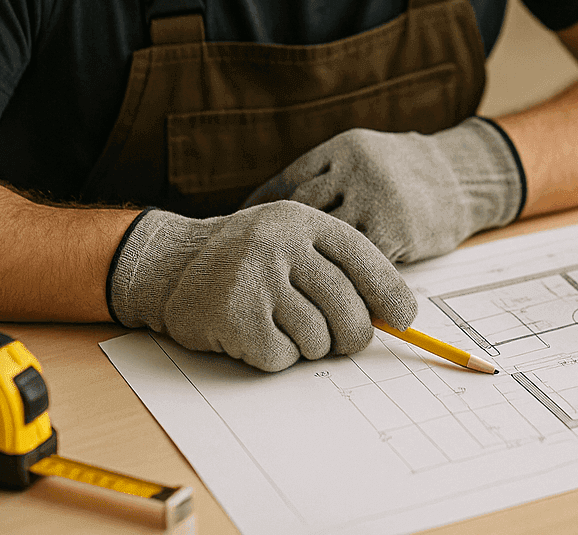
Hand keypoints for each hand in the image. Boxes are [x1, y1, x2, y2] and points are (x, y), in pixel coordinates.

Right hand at [106, 201, 416, 371]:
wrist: (172, 264)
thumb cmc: (251, 259)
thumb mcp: (295, 243)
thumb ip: (341, 269)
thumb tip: (396, 314)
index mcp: (305, 222)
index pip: (364, 258)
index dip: (389, 293)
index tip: (405, 319)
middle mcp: (280, 244)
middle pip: (347, 307)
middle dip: (353, 335)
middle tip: (345, 341)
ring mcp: (254, 278)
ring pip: (317, 337)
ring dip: (310, 346)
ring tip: (288, 329)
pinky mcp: (232, 316)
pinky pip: (281, 356)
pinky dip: (278, 356)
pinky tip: (259, 335)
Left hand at [248, 118, 524, 263]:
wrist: (465, 177)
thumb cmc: (409, 172)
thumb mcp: (366, 155)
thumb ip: (329, 175)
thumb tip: (274, 208)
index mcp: (344, 148)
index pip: (290, 181)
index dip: (266, 209)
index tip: (252, 229)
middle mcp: (356, 170)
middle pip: (302, 210)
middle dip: (286, 239)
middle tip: (267, 261)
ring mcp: (374, 200)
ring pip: (326, 239)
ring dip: (313, 260)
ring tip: (294, 278)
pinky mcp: (392, 231)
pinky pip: (354, 258)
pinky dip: (342, 273)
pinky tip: (332, 283)